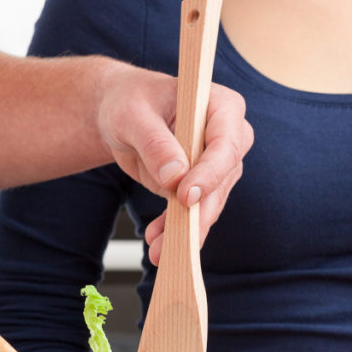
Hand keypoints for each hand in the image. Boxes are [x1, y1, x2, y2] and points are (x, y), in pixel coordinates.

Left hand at [95, 62, 251, 264]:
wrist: (122, 115)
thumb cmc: (129, 102)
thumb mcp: (132, 115)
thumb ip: (154, 142)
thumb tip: (174, 177)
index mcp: (221, 106)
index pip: (226, 143)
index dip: (209, 173)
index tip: (186, 196)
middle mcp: (228, 136)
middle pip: (222, 181)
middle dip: (198, 214)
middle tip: (178, 240)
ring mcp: (217, 164)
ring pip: (209, 204)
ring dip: (184, 229)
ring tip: (159, 250)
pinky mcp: (202, 186)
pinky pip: (194, 213)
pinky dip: (175, 229)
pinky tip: (158, 241)